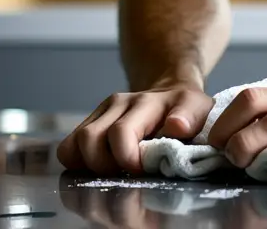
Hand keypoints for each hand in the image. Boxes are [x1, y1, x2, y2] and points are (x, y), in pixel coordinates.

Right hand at [57, 82, 212, 175]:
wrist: (170, 92)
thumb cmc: (185, 110)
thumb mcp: (198, 109)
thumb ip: (189, 117)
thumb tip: (177, 126)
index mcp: (146, 103)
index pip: (121, 131)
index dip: (126, 157)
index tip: (141, 170)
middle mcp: (119, 103)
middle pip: (90, 138)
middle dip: (104, 166)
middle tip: (124, 174)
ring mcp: (101, 112)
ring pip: (74, 143)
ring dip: (88, 166)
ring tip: (112, 172)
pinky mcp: (90, 122)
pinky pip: (68, 147)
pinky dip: (77, 163)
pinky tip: (98, 168)